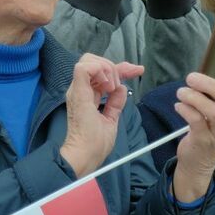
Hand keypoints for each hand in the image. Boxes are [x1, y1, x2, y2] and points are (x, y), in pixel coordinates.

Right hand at [60, 55, 144, 177]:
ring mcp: (77, 89)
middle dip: (116, 66)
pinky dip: (99, 71)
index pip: (103, 73)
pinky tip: (108, 86)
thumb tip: (121, 89)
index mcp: (87, 95)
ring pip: (89, 60)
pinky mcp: (77, 91)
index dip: (121, 69)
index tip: (137, 70)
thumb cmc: (96, 143)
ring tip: (113, 88)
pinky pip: (84, 67)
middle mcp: (80, 89)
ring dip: (107, 69)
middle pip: (96, 62)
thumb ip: (115, 103)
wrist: (86, 153)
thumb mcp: (111, 118)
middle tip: (127, 77)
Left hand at [170, 48, 214, 201]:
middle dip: (209, 83)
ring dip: (193, 97)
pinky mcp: (205, 140)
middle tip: (190, 77)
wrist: (200, 161)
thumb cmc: (211, 127)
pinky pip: (196, 120)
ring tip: (181, 92)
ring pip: (211, 110)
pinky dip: (185, 109)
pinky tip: (178, 107)